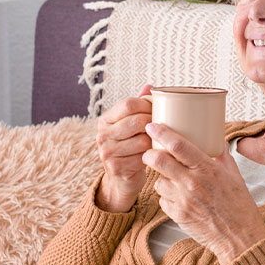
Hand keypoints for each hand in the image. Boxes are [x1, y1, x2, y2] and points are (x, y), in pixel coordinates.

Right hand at [95, 84, 152, 211]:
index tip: (157, 111)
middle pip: (136, 121)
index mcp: (105, 120)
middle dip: (154, 124)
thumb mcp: (130, 125)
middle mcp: (102, 135)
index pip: (129, 104)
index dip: (148, 105)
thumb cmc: (130, 147)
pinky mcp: (117, 168)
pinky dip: (153, 156)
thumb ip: (138, 105)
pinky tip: (154, 156)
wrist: (122, 179)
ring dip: (155, 142)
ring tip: (158, 142)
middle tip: (162, 129)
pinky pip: (143, 157)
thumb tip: (149, 86)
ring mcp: (107, 152)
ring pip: (142, 140)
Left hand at [142, 122, 264, 264]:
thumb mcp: (234, 175)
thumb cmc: (239, 206)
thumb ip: (222, 156)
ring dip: (161, 179)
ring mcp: (183, 201)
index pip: (178, 145)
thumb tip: (216, 140)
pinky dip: (167, 197)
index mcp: (207, 169)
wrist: (240, 237)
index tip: (152, 126)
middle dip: (149, 154)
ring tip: (172, 181)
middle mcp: (193, 183)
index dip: (161, 133)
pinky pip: (163, 200)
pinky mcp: (178, 216)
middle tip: (149, 153)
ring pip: (158, 182)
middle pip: (159, 161)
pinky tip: (179, 198)